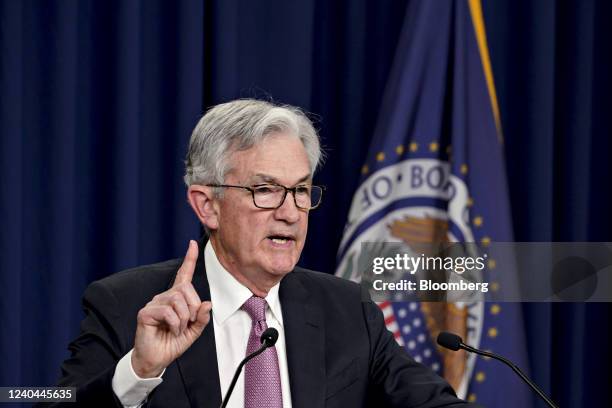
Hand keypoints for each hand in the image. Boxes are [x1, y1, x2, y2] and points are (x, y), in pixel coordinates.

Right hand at [131, 240, 211, 377]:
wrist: (156, 359)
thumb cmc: (172, 343)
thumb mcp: (193, 332)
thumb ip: (201, 318)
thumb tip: (207, 303)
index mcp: (176, 298)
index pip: (183, 275)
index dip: (189, 259)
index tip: (192, 243)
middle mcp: (164, 297)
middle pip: (186, 289)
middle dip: (192, 308)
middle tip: (187, 324)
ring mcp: (154, 303)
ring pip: (178, 300)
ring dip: (184, 319)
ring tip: (178, 330)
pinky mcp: (146, 312)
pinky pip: (168, 311)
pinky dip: (175, 324)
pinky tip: (170, 331)